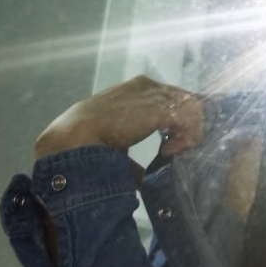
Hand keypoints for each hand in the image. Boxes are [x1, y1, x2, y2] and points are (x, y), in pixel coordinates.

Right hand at [34, 74, 205, 158]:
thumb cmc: (88, 143)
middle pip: (183, 101)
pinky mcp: (160, 106)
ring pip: (191, 106)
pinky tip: (168, 152)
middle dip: (186, 126)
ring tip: (169, 153)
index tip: (170, 145)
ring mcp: (154, 93)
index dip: (176, 122)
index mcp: (133, 90)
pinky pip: (189, 117)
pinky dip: (187, 136)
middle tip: (173, 151)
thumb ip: (132, 157)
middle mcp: (146, 86)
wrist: (74, 139)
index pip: (168, 99)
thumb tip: (143, 180)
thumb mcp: (114, 144)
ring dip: (188, 132)